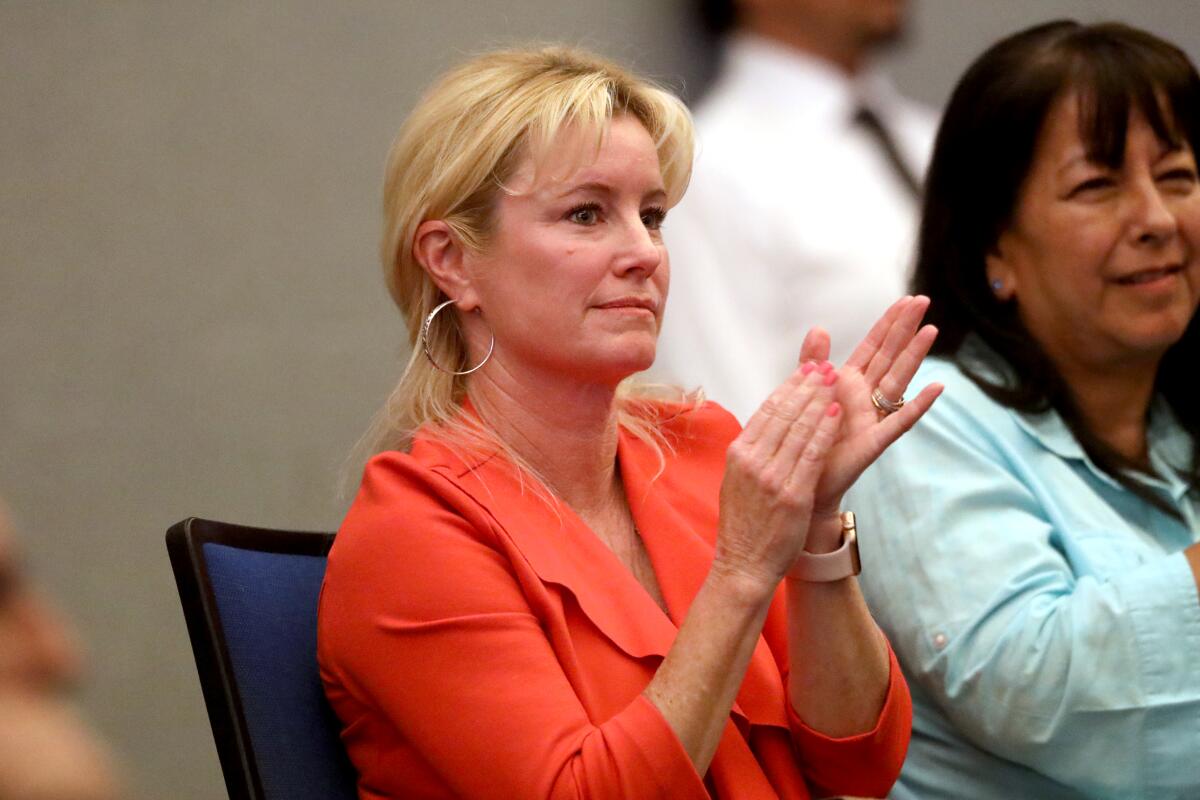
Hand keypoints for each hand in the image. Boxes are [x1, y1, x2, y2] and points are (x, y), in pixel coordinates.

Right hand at [713, 364, 844, 593]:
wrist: (743, 564)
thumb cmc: (744, 524)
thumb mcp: (738, 481)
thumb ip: (753, 452)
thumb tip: (768, 425)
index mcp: (739, 454)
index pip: (767, 411)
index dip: (789, 387)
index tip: (806, 369)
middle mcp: (752, 461)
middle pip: (783, 413)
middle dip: (807, 385)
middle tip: (825, 365)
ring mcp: (771, 477)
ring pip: (798, 428)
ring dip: (819, 400)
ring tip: (835, 379)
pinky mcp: (791, 495)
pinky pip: (811, 454)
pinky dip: (824, 430)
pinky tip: (835, 412)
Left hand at [802, 296, 943, 530]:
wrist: (804, 482)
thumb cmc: (808, 439)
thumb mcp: (804, 394)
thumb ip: (812, 362)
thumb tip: (819, 327)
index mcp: (848, 383)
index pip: (873, 346)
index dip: (889, 323)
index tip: (906, 299)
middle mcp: (866, 397)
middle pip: (890, 356)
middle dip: (905, 329)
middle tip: (924, 300)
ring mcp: (873, 418)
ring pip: (898, 381)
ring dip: (915, 356)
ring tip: (931, 331)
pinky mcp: (874, 442)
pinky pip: (900, 421)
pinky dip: (919, 405)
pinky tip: (937, 388)